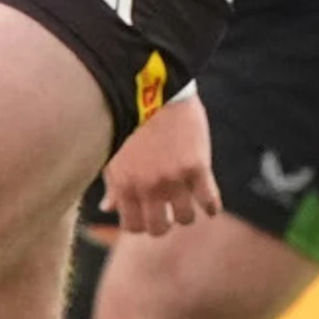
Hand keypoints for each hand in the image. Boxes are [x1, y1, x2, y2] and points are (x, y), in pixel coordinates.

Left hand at [102, 89, 219, 235]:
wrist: (155, 90)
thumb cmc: (130, 120)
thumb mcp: (115, 153)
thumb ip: (113, 185)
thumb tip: (107, 209)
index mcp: (123, 185)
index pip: (133, 226)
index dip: (141, 225)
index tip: (147, 216)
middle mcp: (147, 187)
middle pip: (159, 228)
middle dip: (164, 223)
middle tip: (168, 211)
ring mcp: (174, 179)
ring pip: (185, 219)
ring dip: (187, 213)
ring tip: (186, 200)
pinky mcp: (197, 168)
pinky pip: (210, 202)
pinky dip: (211, 206)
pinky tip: (208, 200)